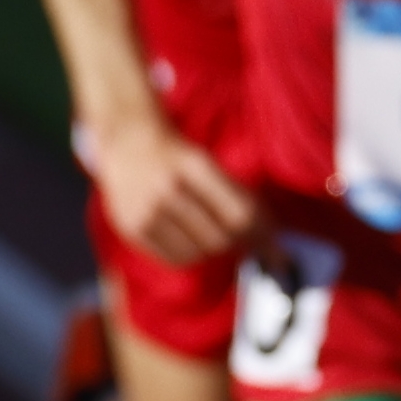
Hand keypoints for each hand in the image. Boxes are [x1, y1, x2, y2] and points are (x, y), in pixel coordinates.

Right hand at [87, 115, 256, 266]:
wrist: (128, 142)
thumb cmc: (178, 157)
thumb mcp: (209, 163)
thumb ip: (239, 198)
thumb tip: (273, 243)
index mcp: (194, 165)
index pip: (240, 214)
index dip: (262, 234)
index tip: (273, 242)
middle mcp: (168, 188)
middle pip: (221, 238)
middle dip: (238, 242)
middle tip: (241, 236)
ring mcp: (146, 209)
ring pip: (200, 253)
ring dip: (213, 249)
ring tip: (210, 231)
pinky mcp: (131, 228)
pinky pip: (175, 259)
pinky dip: (190, 255)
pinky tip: (189, 239)